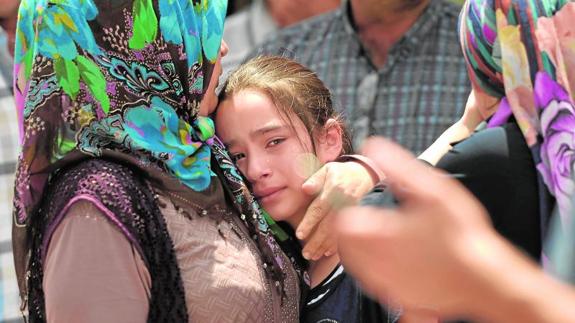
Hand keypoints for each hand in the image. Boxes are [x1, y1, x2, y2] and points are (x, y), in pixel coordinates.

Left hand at [298, 160, 374, 259]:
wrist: (366, 174)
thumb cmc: (342, 173)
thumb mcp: (328, 169)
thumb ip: (315, 179)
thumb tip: (305, 188)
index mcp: (334, 190)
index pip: (319, 209)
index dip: (309, 223)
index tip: (300, 235)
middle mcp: (343, 202)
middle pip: (327, 225)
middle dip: (316, 241)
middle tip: (306, 252)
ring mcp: (352, 212)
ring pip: (337, 232)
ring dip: (324, 246)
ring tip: (313, 255)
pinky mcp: (358, 218)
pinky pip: (347, 233)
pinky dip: (337, 245)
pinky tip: (327, 252)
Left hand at [336, 137, 495, 316]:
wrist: (486, 279)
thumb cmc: (463, 233)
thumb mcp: (434, 190)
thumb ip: (400, 166)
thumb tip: (372, 144)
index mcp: (380, 235)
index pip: (341, 222)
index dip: (345, 209)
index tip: (357, 203)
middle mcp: (377, 262)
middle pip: (343, 246)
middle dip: (348, 230)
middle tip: (364, 218)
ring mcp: (386, 283)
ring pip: (355, 266)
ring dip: (358, 250)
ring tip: (375, 237)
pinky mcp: (397, 298)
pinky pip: (371, 283)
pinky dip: (372, 269)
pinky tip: (389, 259)